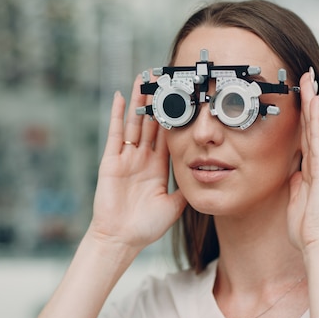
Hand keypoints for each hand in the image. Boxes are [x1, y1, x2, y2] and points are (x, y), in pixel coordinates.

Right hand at [88, 73, 187, 251]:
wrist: (122, 239)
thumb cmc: (146, 227)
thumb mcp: (175, 204)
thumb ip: (187, 187)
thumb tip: (207, 175)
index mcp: (158, 166)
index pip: (168, 135)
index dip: (175, 117)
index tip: (182, 98)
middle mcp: (142, 158)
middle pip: (151, 123)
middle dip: (157, 101)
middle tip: (163, 78)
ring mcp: (126, 158)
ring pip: (135, 123)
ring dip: (140, 101)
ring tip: (144, 78)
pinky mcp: (111, 161)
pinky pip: (116, 133)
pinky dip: (118, 115)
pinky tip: (122, 96)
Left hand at [287, 69, 318, 253]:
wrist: (317, 242)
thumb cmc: (306, 226)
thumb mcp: (295, 198)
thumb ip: (295, 183)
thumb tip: (293, 173)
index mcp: (309, 169)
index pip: (304, 136)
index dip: (302, 116)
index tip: (300, 96)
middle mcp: (318, 163)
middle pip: (311, 126)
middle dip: (309, 102)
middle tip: (307, 78)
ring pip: (315, 127)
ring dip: (312, 102)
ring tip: (309, 80)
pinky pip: (316, 139)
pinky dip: (314, 119)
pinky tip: (314, 101)